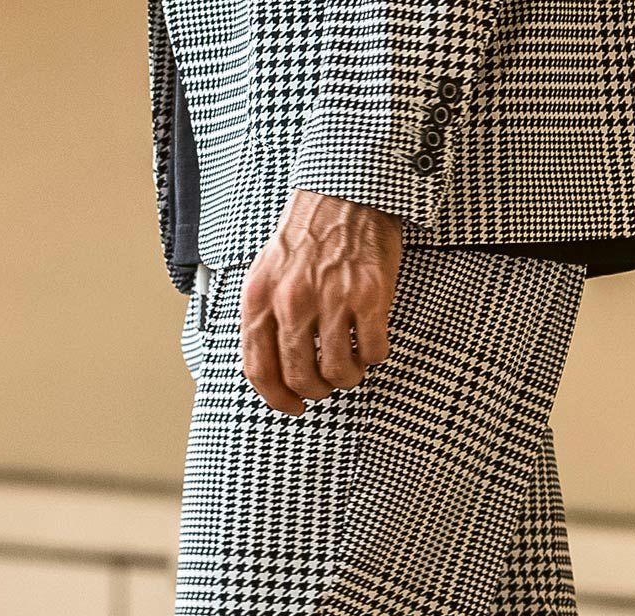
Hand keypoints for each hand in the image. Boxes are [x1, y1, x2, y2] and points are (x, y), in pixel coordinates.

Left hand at [240, 190, 403, 414]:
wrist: (346, 191)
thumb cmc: (308, 237)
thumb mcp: (267, 273)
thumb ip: (264, 319)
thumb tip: (271, 373)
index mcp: (260, 297)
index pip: (259, 370)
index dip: (277, 398)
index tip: (293, 406)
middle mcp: (291, 300)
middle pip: (300, 378)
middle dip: (317, 390)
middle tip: (327, 382)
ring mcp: (330, 298)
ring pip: (338, 372)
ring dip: (348, 376)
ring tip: (351, 360)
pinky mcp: (367, 296)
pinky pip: (372, 352)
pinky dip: (374, 354)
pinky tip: (371, 339)